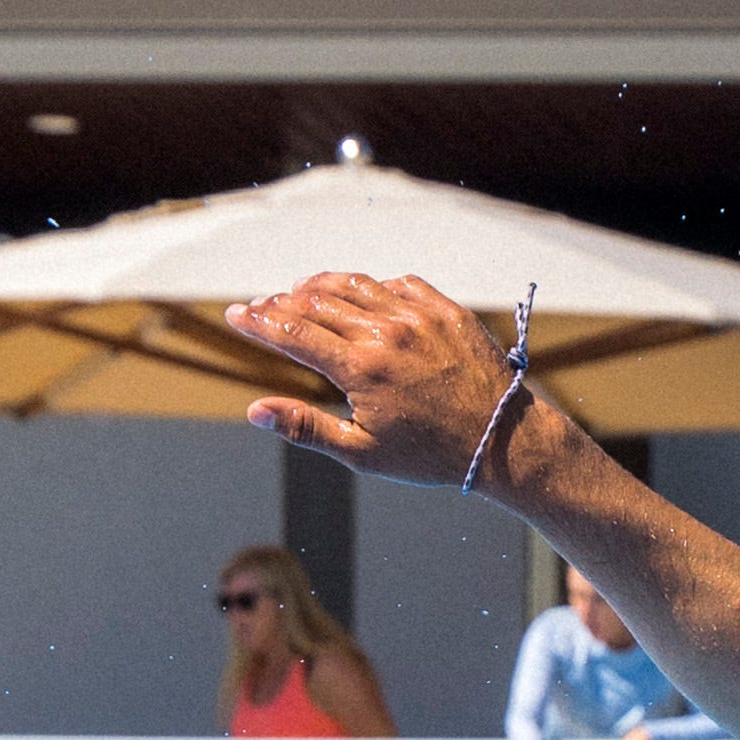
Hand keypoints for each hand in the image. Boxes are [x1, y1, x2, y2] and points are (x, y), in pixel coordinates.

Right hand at [224, 272, 521, 486]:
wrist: (503, 441)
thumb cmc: (431, 455)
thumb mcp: (363, 453)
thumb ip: (306, 427)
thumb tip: (255, 411)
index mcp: (361, 368)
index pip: (293, 333)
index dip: (258, 322)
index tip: (236, 314)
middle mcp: (387, 332)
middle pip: (316, 302)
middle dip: (282, 303)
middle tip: (262, 306)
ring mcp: (418, 315)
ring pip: (354, 286)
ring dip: (320, 286)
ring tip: (298, 292)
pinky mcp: (444, 308)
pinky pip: (396, 284)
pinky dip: (369, 287)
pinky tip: (357, 295)